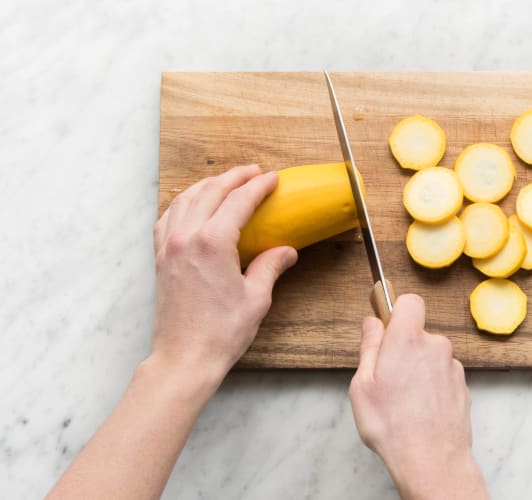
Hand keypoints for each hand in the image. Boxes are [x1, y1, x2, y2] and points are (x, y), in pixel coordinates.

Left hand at [151, 165, 296, 384]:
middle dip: (233, 177)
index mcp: (213, 243)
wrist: (184, 358)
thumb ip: (270, 267)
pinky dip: (182, 204)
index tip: (271, 179)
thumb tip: (286, 251)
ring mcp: (169, 246)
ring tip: (225, 182)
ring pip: (186, 200)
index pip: (238, 201)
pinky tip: (191, 206)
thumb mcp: (256, 298)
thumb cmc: (220, 332)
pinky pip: (168, 218)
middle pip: (210, 192)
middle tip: (252, 172)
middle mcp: (186, 237)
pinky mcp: (160, 259)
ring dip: (207, 185)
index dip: (257, 186)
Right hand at [349, 294, 488, 499]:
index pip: (410, 302)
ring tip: (403, 400)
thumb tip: (372, 323)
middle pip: (419, 333)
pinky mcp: (463, 386)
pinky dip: (432, 386)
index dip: (397, 310)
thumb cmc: (392, 425)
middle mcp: (436, 346)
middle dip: (404, 348)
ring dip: (419, 369)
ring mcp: (453, 367)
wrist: (431, 459)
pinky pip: (442, 376)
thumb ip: (369, 347)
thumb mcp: (363, 384)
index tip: (386, 327)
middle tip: (387, 376)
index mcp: (407, 339)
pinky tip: (420, 409)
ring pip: (431, 356)